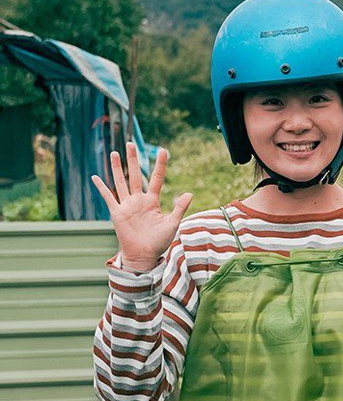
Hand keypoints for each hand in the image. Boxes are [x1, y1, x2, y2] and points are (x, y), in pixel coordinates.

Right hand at [91, 143, 191, 271]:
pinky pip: (108, 197)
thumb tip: (189, 193)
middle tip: (131, 144)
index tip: (163, 150)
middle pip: (136, 175)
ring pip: (121, 182)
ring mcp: (126, 205)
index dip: (160, 165)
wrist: (144, 256)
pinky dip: (101, 187)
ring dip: (117, 168)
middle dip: (133, 160)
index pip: (157, 178)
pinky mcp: (116, 213)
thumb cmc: (159, 242)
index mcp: (152, 201)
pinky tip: (95, 177)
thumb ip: (179, 208)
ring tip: (115, 153)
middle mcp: (138, 200)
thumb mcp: (172, 224)